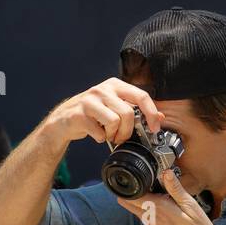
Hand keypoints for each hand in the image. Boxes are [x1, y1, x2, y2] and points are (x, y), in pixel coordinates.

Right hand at [43, 77, 163, 146]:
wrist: (64, 120)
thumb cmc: (93, 114)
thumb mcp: (116, 107)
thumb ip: (137, 110)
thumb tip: (161, 116)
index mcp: (115, 85)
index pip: (141, 96)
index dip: (151, 113)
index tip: (155, 128)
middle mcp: (103, 89)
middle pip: (128, 113)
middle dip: (127, 131)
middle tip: (121, 138)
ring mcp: (90, 101)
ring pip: (114, 121)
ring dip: (113, 135)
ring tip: (108, 136)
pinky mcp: (79, 114)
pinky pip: (99, 132)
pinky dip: (100, 139)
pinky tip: (96, 135)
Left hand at [115, 168, 224, 224]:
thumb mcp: (193, 209)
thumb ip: (177, 191)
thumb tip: (166, 173)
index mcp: (159, 210)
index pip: (133, 196)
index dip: (131, 184)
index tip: (135, 175)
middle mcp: (151, 219)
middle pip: (129, 203)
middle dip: (130, 191)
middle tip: (141, 180)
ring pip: (136, 210)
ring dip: (140, 200)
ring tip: (154, 190)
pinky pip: (145, 218)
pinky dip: (148, 209)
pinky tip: (162, 206)